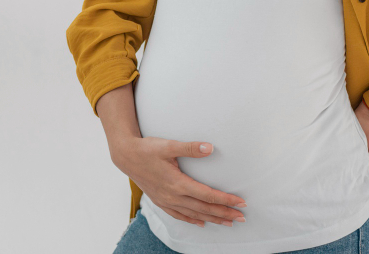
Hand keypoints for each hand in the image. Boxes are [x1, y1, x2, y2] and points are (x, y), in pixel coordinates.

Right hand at [111, 136, 247, 227]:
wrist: (126, 156)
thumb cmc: (147, 149)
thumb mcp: (168, 145)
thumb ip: (190, 147)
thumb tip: (210, 148)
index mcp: (178, 183)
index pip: (208, 195)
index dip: (226, 200)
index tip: (241, 202)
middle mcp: (173, 196)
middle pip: (204, 209)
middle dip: (224, 213)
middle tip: (242, 217)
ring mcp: (166, 201)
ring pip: (194, 215)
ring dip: (212, 219)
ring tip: (228, 223)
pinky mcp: (160, 201)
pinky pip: (179, 216)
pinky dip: (192, 221)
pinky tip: (201, 223)